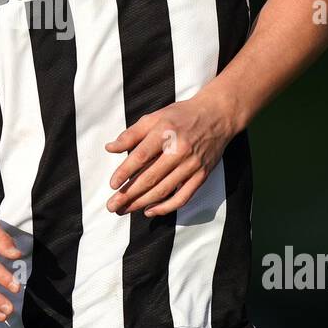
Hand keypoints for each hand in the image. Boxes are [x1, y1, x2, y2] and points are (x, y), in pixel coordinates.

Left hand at [104, 90, 237, 216]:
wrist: (218, 115)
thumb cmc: (182, 116)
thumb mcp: (154, 117)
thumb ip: (131, 134)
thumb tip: (110, 148)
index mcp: (165, 132)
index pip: (141, 156)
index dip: (125, 172)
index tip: (112, 184)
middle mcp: (179, 149)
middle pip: (150, 177)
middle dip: (129, 194)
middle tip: (112, 205)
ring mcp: (192, 164)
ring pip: (164, 189)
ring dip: (142, 203)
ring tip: (125, 210)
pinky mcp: (202, 175)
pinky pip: (183, 197)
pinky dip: (166, 207)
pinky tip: (150, 211)